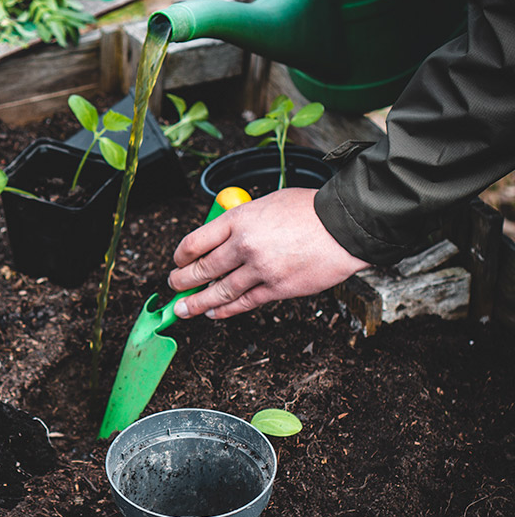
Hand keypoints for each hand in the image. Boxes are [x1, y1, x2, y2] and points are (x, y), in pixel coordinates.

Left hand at [168, 188, 369, 318]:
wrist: (344, 226)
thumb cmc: (308, 210)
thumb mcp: (265, 203)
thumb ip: (242, 220)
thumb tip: (222, 237)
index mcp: (238, 219)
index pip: (195, 241)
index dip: (180, 255)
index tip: (177, 261)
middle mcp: (244, 245)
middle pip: (202, 269)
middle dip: (182, 281)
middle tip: (173, 286)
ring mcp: (260, 269)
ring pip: (219, 292)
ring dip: (197, 303)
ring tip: (183, 309)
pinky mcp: (277, 289)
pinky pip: (244, 303)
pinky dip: (225, 310)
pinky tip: (214, 313)